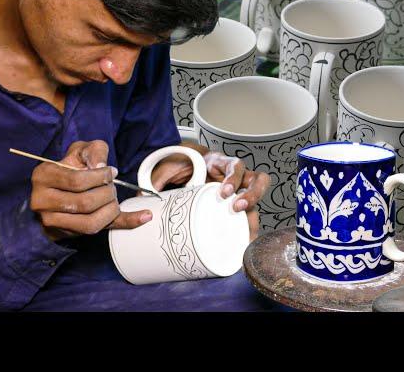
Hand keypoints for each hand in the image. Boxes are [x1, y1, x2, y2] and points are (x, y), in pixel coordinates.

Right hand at [30, 140, 152, 241]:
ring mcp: (51, 220)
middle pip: (85, 203)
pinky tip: (143, 216)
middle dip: (107, 193)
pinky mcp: (66, 232)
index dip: (101, 177)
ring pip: (90, 222)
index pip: (77, 180)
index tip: (111, 172)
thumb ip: (94, 150)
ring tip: (113, 198)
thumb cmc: (73, 166)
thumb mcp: (82, 150)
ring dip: (111, 209)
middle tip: (112, 187)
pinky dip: (125, 223)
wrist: (60, 188)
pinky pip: (97, 231)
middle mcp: (41, 200)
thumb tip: (101, 166)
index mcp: (44, 175)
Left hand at [150, 143, 269, 239]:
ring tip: (246, 229)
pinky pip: (249, 212)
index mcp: (220, 162)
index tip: (224, 192)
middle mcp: (235, 175)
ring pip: (258, 197)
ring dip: (253, 213)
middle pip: (257, 179)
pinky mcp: (236, 202)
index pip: (235, 165)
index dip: (234, 178)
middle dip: (251, 195)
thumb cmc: (182, 164)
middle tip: (237, 207)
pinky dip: (250, 226)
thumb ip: (157, 178)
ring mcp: (238, 189)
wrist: (187, 163)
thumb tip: (144, 198)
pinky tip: (246, 240)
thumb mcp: (170, 166)